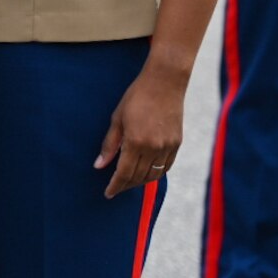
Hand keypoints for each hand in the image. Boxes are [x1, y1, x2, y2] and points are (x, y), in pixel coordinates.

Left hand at [94, 63, 185, 197]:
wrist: (164, 83)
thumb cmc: (136, 97)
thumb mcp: (117, 119)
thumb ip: (110, 145)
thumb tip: (99, 165)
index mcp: (136, 142)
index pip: (124, 173)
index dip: (115, 185)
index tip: (107, 193)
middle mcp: (154, 148)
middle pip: (139, 177)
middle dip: (125, 185)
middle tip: (115, 188)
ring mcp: (168, 147)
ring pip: (154, 175)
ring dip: (140, 182)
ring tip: (128, 182)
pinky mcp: (177, 144)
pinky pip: (166, 167)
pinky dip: (155, 174)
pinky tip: (146, 173)